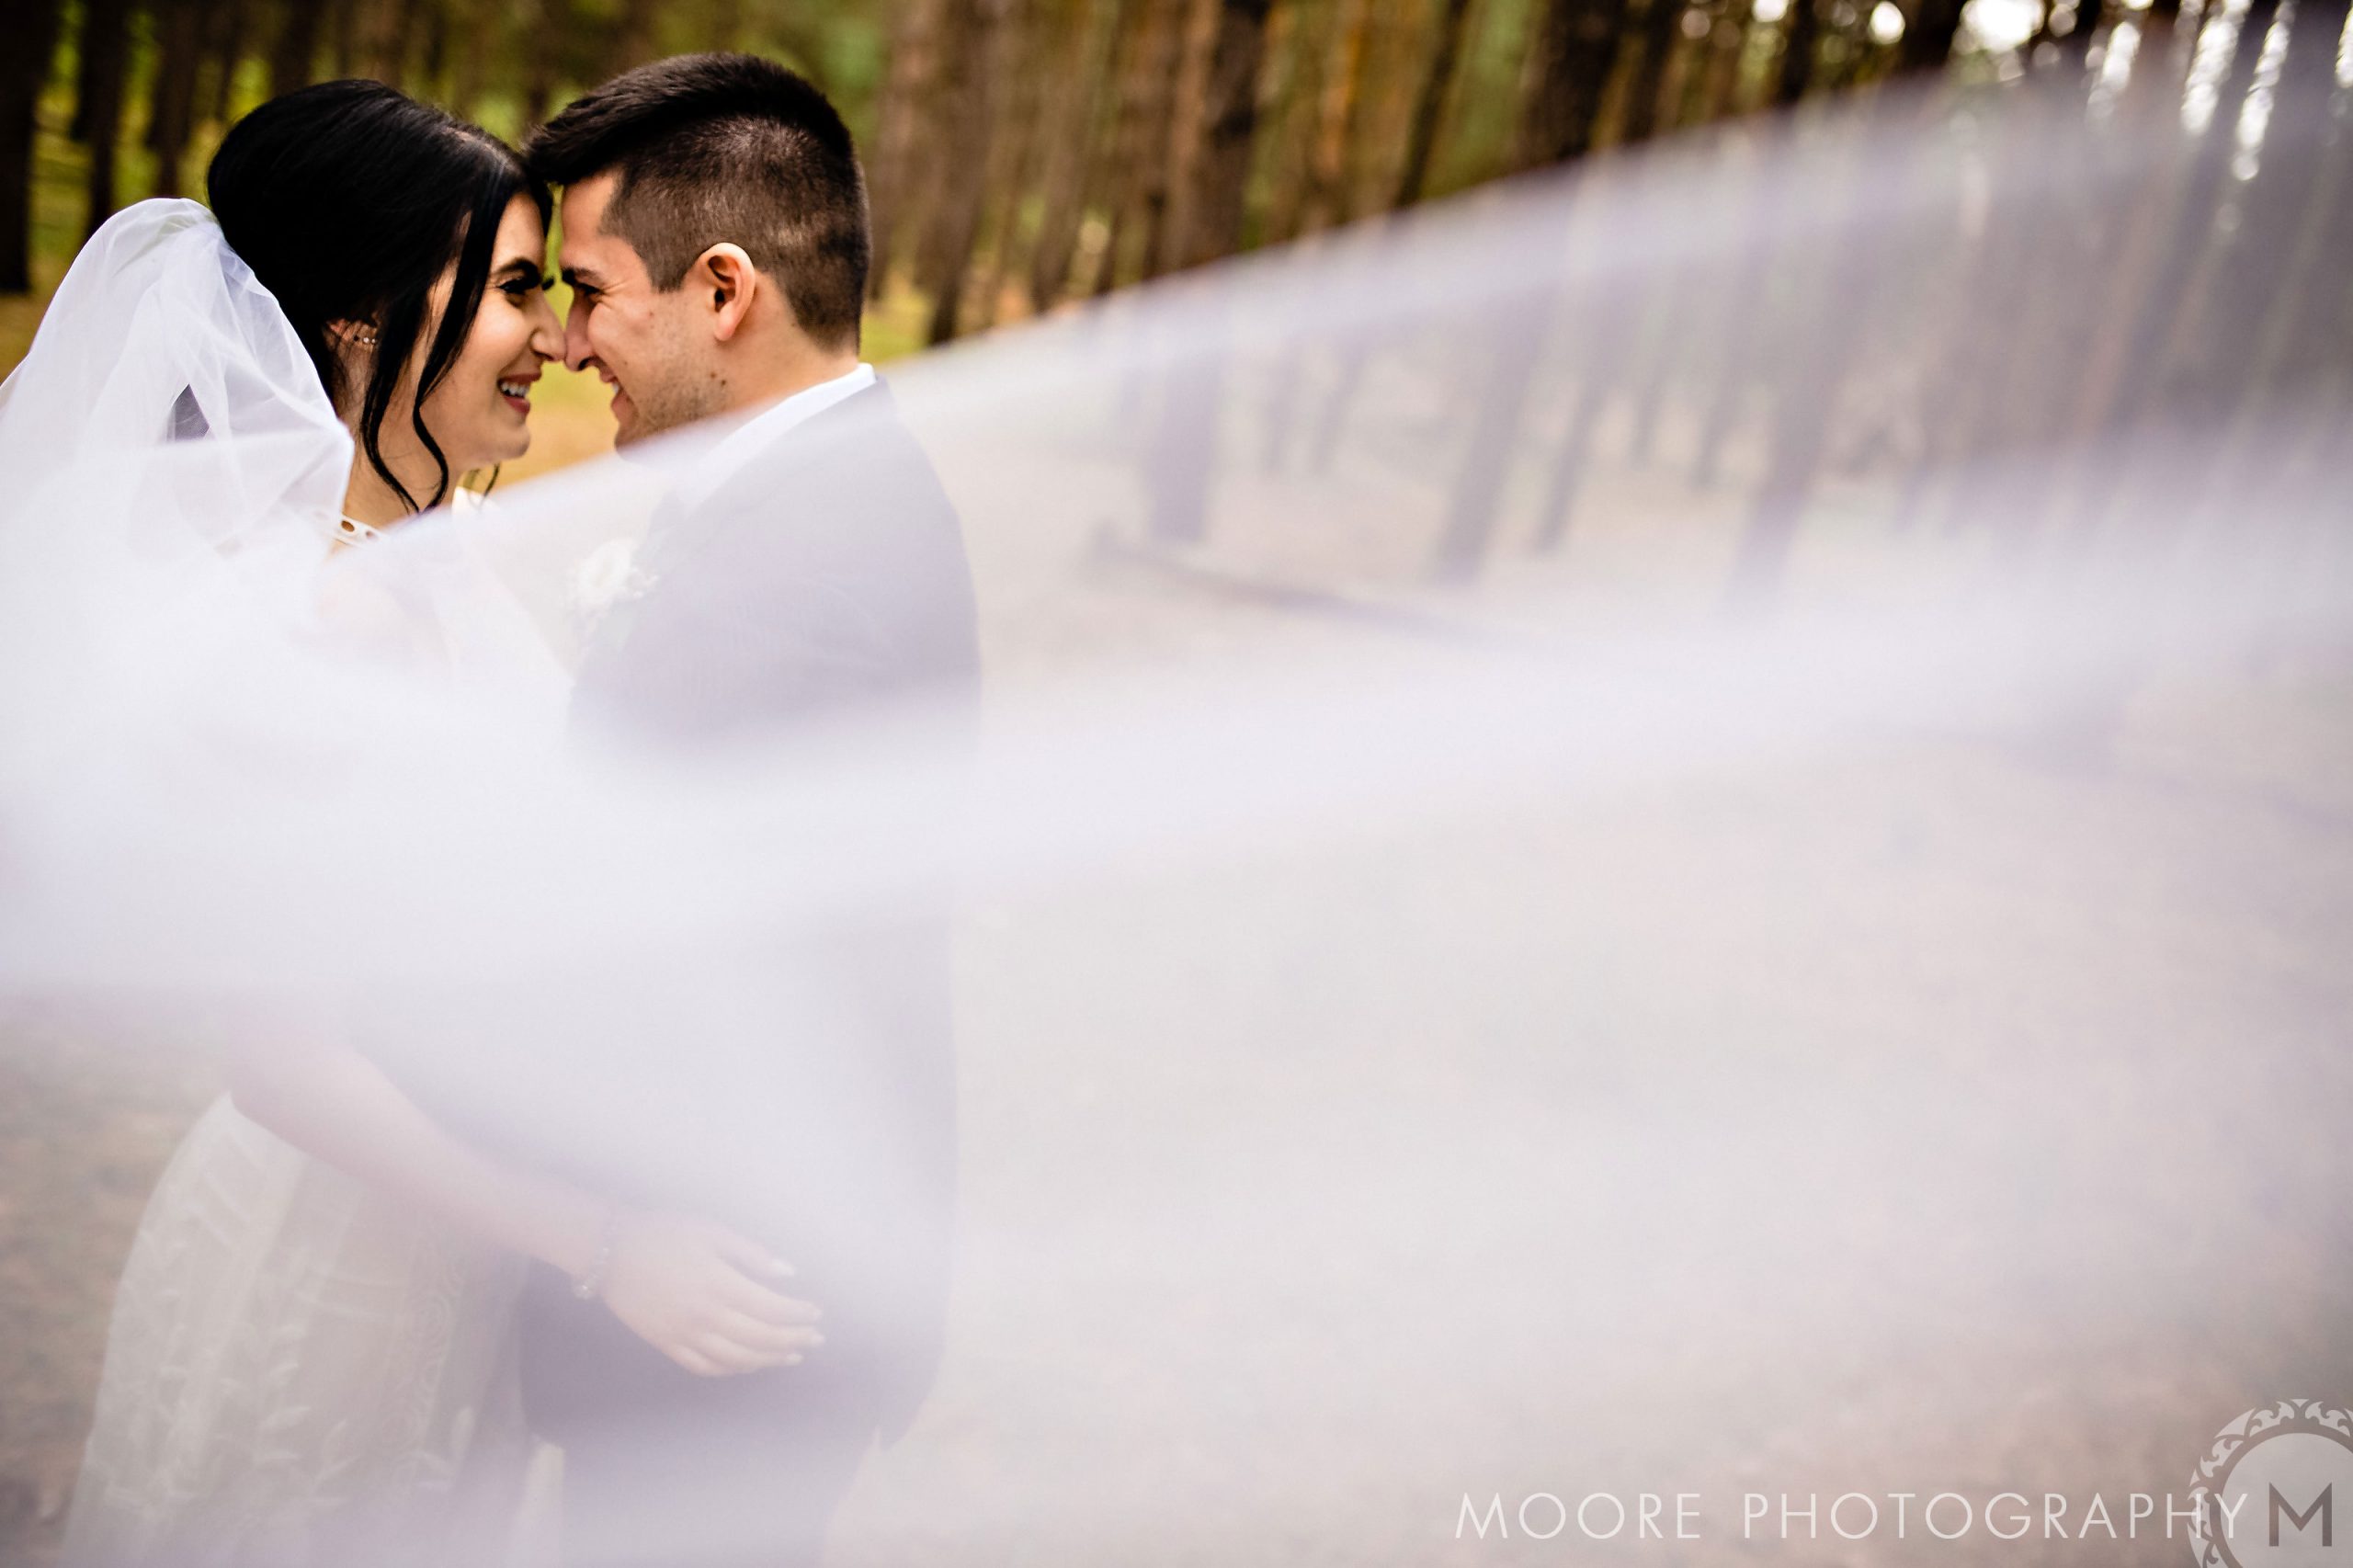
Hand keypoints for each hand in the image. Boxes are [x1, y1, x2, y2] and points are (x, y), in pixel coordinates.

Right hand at [596, 1209, 824, 1376]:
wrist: (609, 1251)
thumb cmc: (663, 1233)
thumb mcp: (712, 1231)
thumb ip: (752, 1254)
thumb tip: (789, 1273)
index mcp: (719, 1284)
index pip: (772, 1308)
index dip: (799, 1314)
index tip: (817, 1313)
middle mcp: (704, 1315)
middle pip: (760, 1338)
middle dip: (794, 1340)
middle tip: (815, 1339)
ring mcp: (684, 1335)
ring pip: (737, 1359)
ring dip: (769, 1360)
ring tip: (792, 1356)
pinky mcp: (666, 1345)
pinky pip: (705, 1367)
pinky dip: (733, 1370)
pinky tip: (750, 1364)